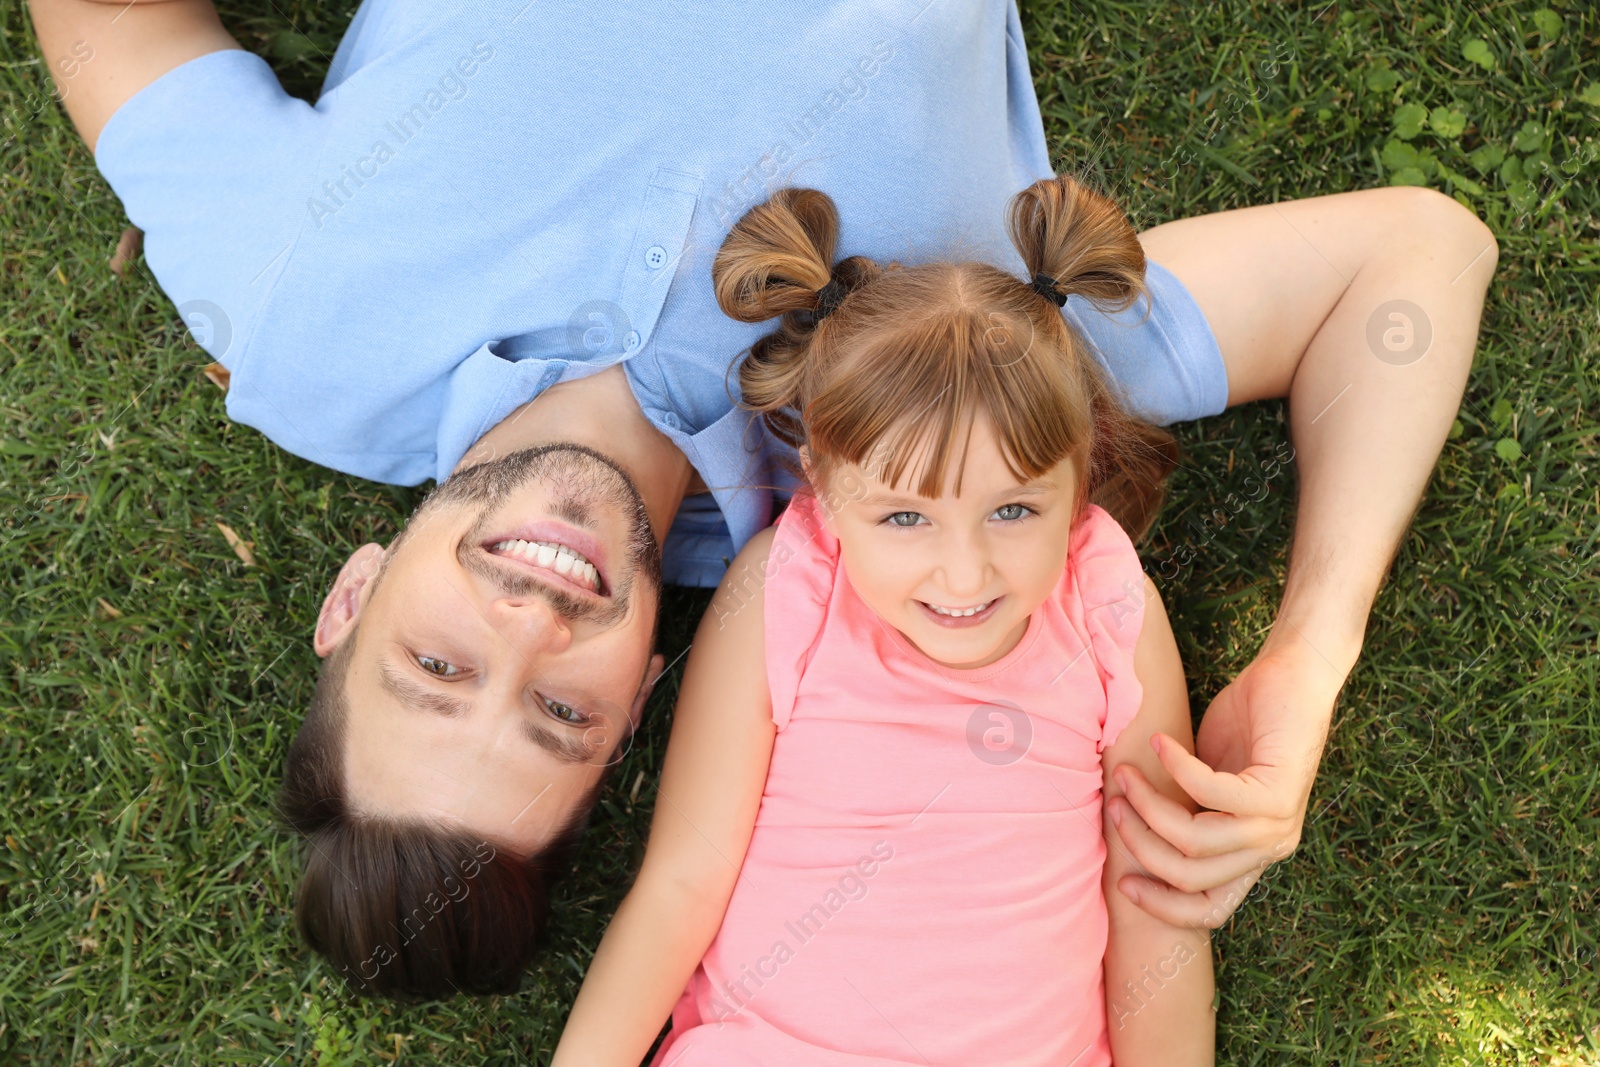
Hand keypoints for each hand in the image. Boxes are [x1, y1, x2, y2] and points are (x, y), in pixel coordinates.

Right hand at [1107, 637, 1345, 927]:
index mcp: (1253, 853)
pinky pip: (1209, 793)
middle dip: (1140, 844)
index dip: (1163, 906)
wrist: (1295, 679)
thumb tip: (1125, 825)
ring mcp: (1278, 823)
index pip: (1211, 910)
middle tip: (1114, 804)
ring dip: (1148, 805)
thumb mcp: (1206, 780)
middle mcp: (1270, 847)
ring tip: (1126, 773)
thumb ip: (1181, 809)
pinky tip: (1159, 744)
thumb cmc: (1247, 724)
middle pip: (1190, 876)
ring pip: (1195, 841)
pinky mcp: (1277, 791)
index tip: (1123, 882)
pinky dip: (1175, 767)